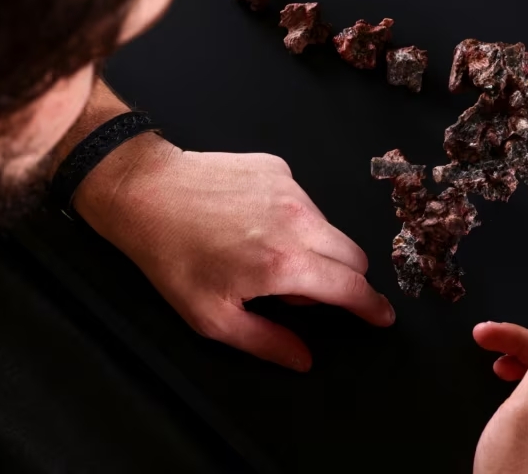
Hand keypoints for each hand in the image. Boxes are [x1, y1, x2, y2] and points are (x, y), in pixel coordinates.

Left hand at [74, 134, 394, 371]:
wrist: (146, 191)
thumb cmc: (173, 259)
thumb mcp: (212, 317)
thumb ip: (266, 341)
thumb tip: (304, 359)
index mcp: (285, 263)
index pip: (351, 287)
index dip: (371, 306)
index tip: (382, 316)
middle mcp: (298, 221)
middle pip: (353, 255)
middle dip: (341, 279)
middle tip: (294, 290)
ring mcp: (290, 189)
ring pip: (330, 228)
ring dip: (315, 248)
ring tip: (264, 253)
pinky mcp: (278, 167)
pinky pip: (305, 202)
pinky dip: (293, 219)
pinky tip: (252, 222)